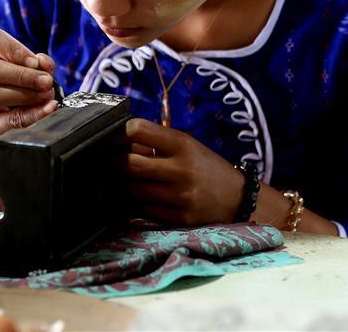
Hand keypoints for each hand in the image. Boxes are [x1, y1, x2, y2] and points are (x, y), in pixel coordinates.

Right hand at [0, 27, 58, 143]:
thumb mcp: (32, 72)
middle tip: (46, 82)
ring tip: (46, 96)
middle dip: (23, 75)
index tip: (35, 62)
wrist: (9, 127)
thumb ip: (39, 65)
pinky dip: (33, 114)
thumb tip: (44, 65)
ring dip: (26, 95)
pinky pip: (8, 121)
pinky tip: (48, 109)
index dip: (15, 49)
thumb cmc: (23, 91)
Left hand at [125, 118, 245, 225]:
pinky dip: (135, 205)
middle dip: (113, 164)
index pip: (138, 130)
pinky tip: (139, 200)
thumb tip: (116, 144)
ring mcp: (180, 195)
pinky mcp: (179, 217)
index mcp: (183, 143)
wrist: (237, 198)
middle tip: (110, 164)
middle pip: (128, 164)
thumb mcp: (188, 146)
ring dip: (122, 187)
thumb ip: (157, 144)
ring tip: (125, 183)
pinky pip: (142, 211)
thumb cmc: (205, 167)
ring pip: (131, 191)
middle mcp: (182, 168)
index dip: (119, 134)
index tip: (115, 140)